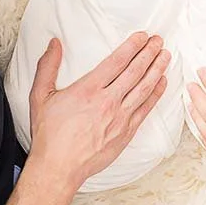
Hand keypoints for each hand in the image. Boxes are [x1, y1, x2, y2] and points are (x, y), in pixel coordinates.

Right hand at [28, 32, 169, 190]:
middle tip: (158, 41)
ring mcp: (119, 118)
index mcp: (88, 90)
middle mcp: (107, 101)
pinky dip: (156, 94)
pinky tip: (162, 83)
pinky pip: (146, 109)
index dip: (132, 46)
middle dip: (149, 53)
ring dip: (157, 70)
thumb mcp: (40, 96)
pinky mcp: (126, 132)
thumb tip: (54, 44)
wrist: (58, 168)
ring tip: (165, 56)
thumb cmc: (49, 135)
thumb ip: (47, 67)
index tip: (142, 36)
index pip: (117, 61)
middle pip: (135, 71)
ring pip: (144, 88)